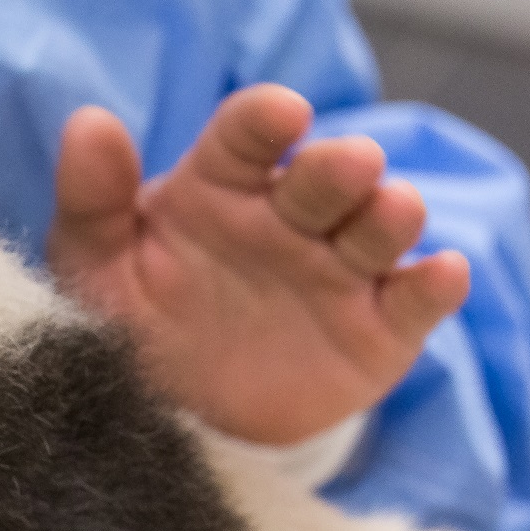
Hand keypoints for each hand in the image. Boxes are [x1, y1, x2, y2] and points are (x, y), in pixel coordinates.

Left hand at [47, 84, 470, 445]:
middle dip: (341, 166)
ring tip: (391, 210)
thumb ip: (91, 199)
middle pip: (326, 176)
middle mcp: (291, 216)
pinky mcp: (379, 327)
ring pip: (381, 226)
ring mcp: (340, 268)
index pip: (247, 136)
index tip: (278, 113)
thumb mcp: (96, 267)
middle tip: (348, 165)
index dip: (265, 120)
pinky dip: (435, 285)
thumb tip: (88, 121)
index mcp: (222, 185)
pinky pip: (416, 300)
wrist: (178, 417)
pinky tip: (441, 274)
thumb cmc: (133, 319)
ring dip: (393, 213)